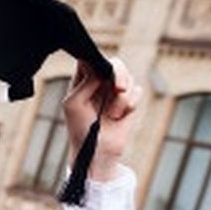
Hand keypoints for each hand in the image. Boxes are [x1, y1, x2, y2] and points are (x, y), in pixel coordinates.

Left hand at [62, 55, 141, 181]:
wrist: (97, 150)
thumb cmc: (80, 128)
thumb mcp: (73, 104)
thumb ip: (85, 82)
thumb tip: (102, 69)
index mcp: (82, 81)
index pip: (90, 58)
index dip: (97, 60)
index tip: (100, 71)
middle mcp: (100, 83)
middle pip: (115, 63)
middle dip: (120, 73)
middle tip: (119, 87)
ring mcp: (115, 92)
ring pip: (128, 78)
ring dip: (121, 98)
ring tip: (111, 115)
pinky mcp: (129, 101)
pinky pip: (137, 91)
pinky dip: (130, 104)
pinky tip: (120, 116)